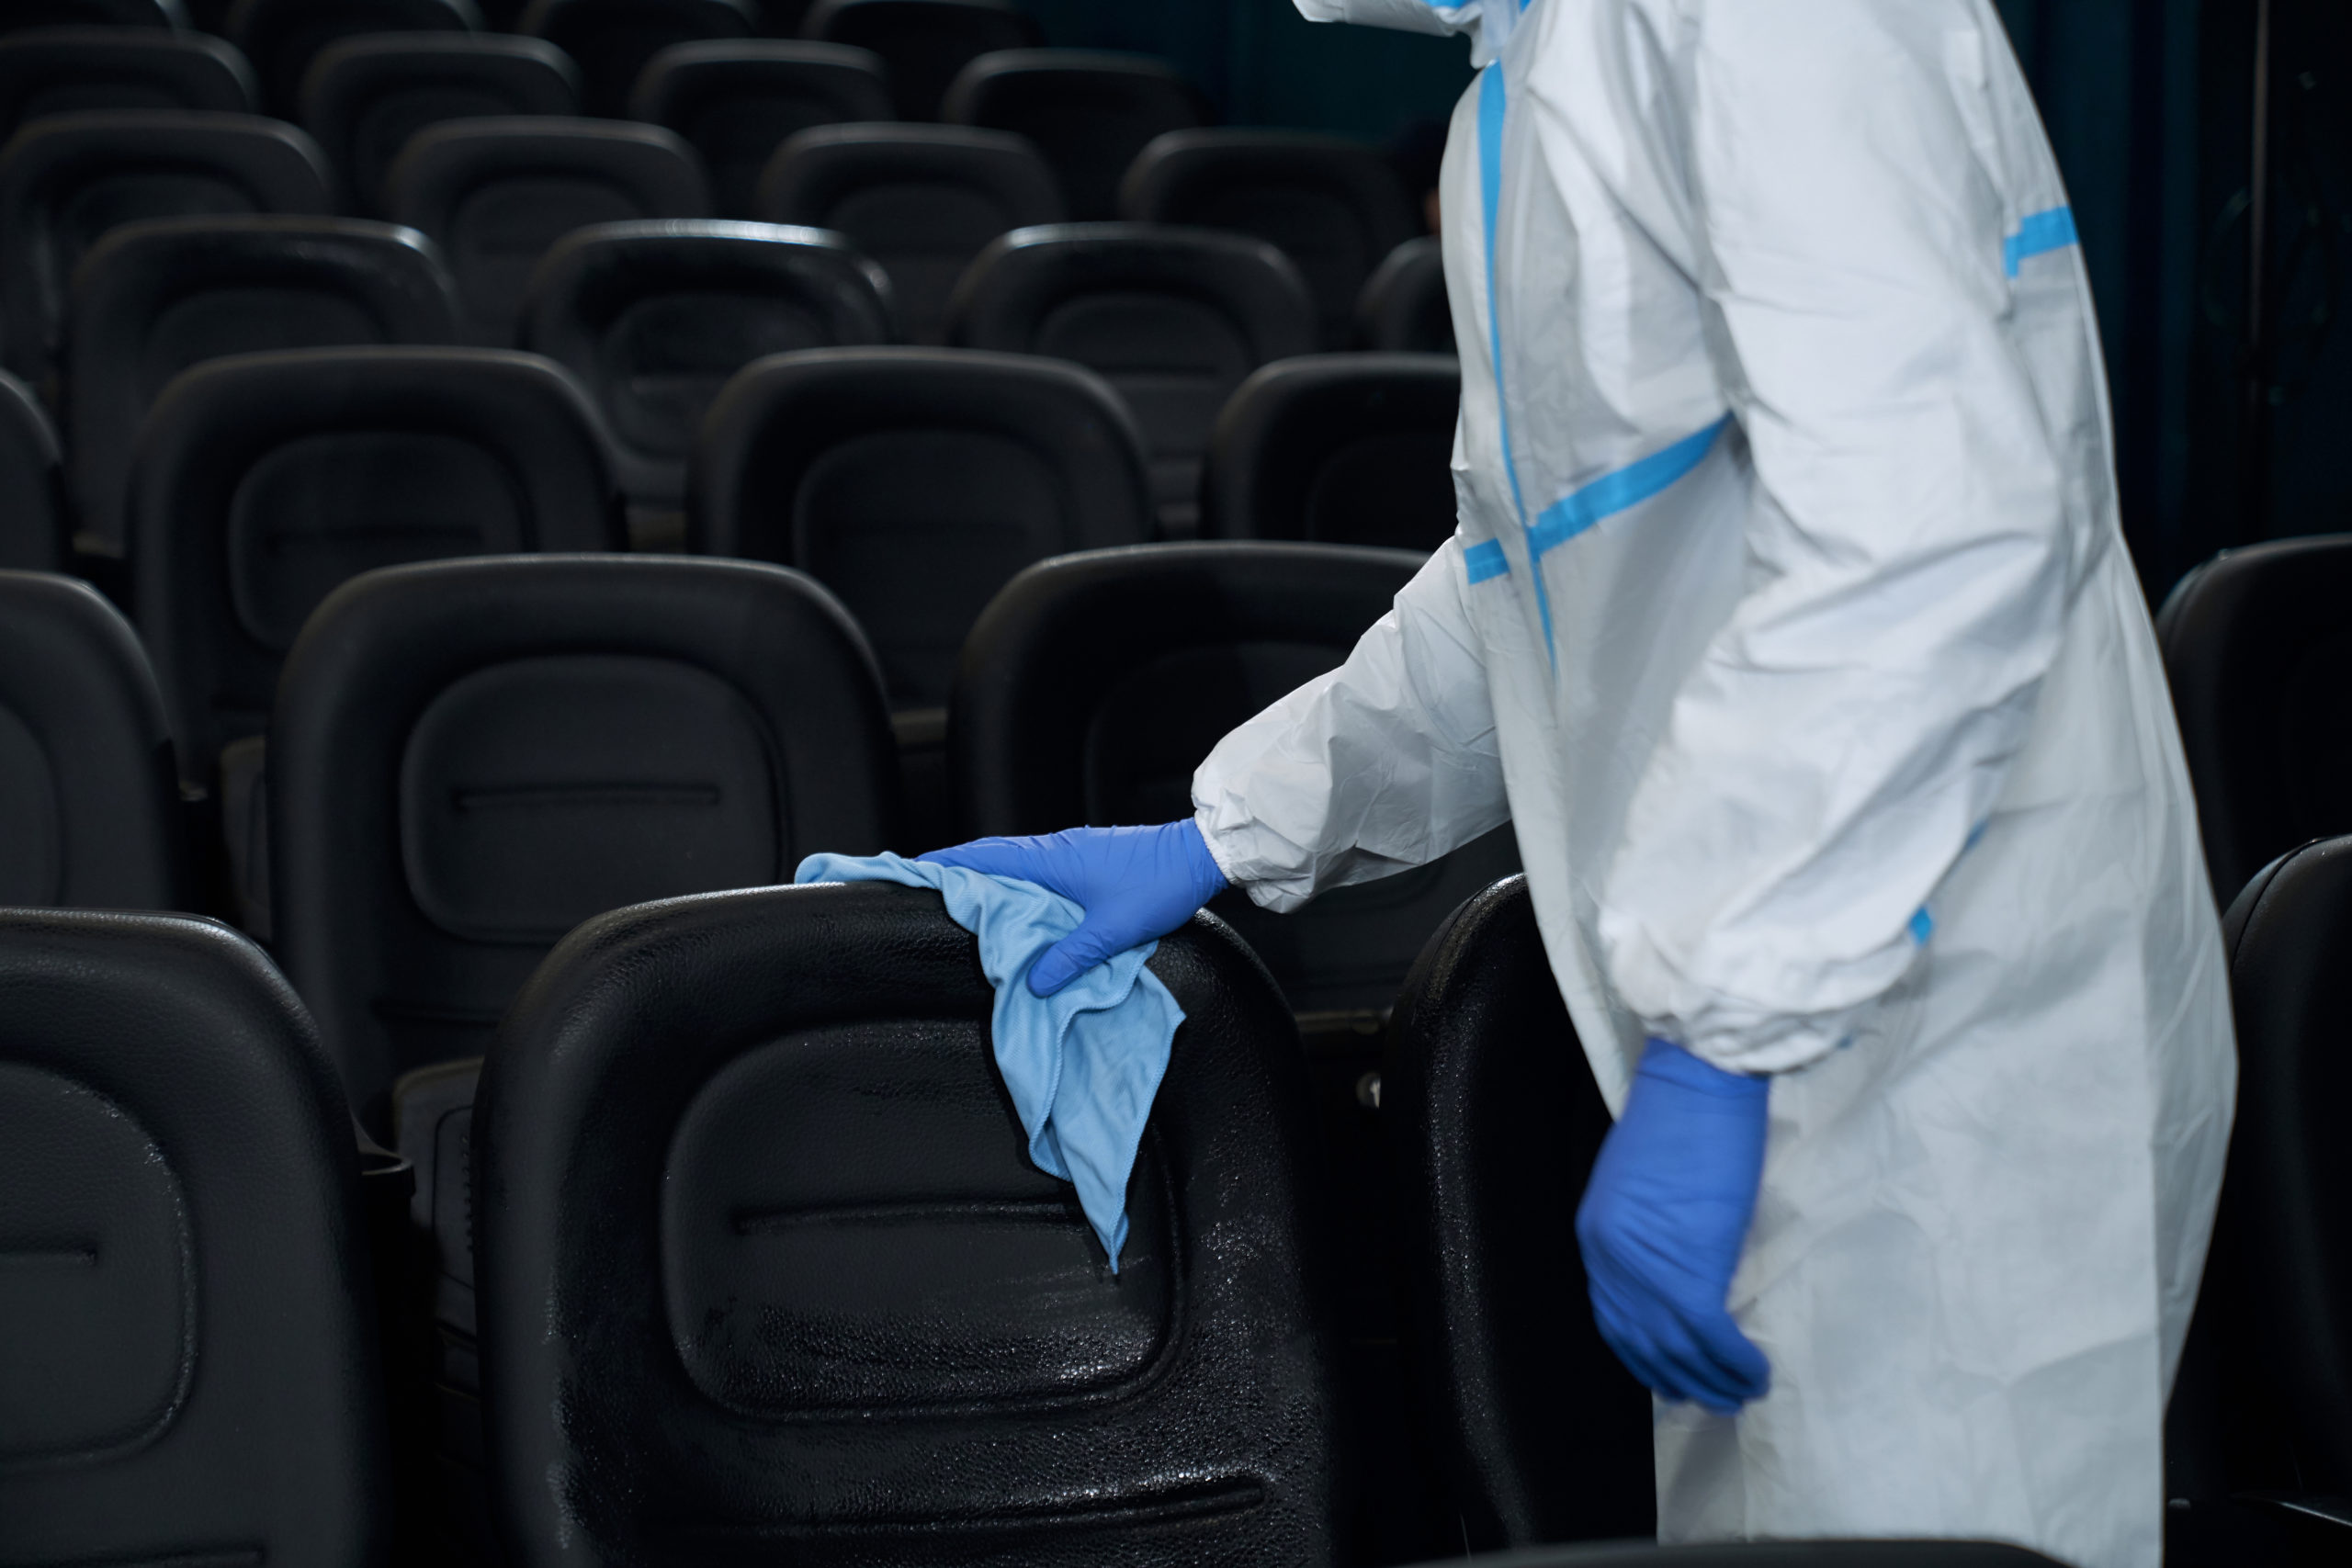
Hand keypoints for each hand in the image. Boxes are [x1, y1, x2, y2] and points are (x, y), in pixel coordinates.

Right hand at [919, 821, 1228, 996]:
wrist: (1200, 854)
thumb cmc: (1159, 885)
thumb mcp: (1113, 930)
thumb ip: (1071, 957)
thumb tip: (1035, 983)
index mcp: (1052, 860)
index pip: (986, 857)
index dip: (948, 864)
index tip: (914, 871)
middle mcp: (1056, 850)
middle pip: (994, 857)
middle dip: (960, 871)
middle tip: (929, 889)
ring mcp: (1071, 852)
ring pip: (1016, 863)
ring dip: (989, 878)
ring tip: (965, 901)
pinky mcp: (1086, 858)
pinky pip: (1037, 869)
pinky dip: (1017, 882)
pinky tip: (1017, 905)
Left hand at [1575, 1037, 1771, 1414]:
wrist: (1699, 1084)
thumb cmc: (1680, 1120)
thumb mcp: (1642, 1184)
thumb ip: (1648, 1234)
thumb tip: (1678, 1270)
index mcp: (1597, 1237)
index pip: (1613, 1317)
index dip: (1644, 1355)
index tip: (1671, 1376)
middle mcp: (1612, 1260)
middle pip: (1642, 1343)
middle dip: (1679, 1379)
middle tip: (1712, 1399)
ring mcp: (1647, 1269)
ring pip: (1677, 1348)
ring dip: (1713, 1380)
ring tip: (1741, 1393)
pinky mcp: (1690, 1269)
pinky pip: (1710, 1336)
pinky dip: (1735, 1361)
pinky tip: (1755, 1372)